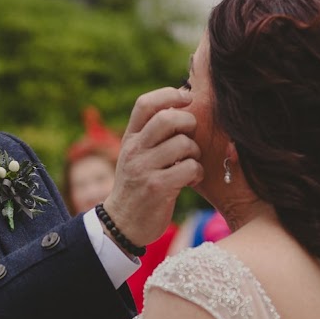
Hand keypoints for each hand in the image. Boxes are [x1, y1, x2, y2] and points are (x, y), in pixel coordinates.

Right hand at [101, 87, 201, 248]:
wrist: (122, 223)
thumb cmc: (138, 184)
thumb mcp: (136, 155)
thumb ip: (153, 133)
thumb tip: (182, 102)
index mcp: (130, 138)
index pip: (145, 103)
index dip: (170, 94)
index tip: (187, 98)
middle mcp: (134, 151)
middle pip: (167, 118)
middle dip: (188, 123)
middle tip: (191, 136)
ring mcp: (144, 169)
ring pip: (183, 144)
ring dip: (195, 152)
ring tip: (191, 162)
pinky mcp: (157, 188)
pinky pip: (189, 168)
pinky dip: (197, 172)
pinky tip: (192, 179)